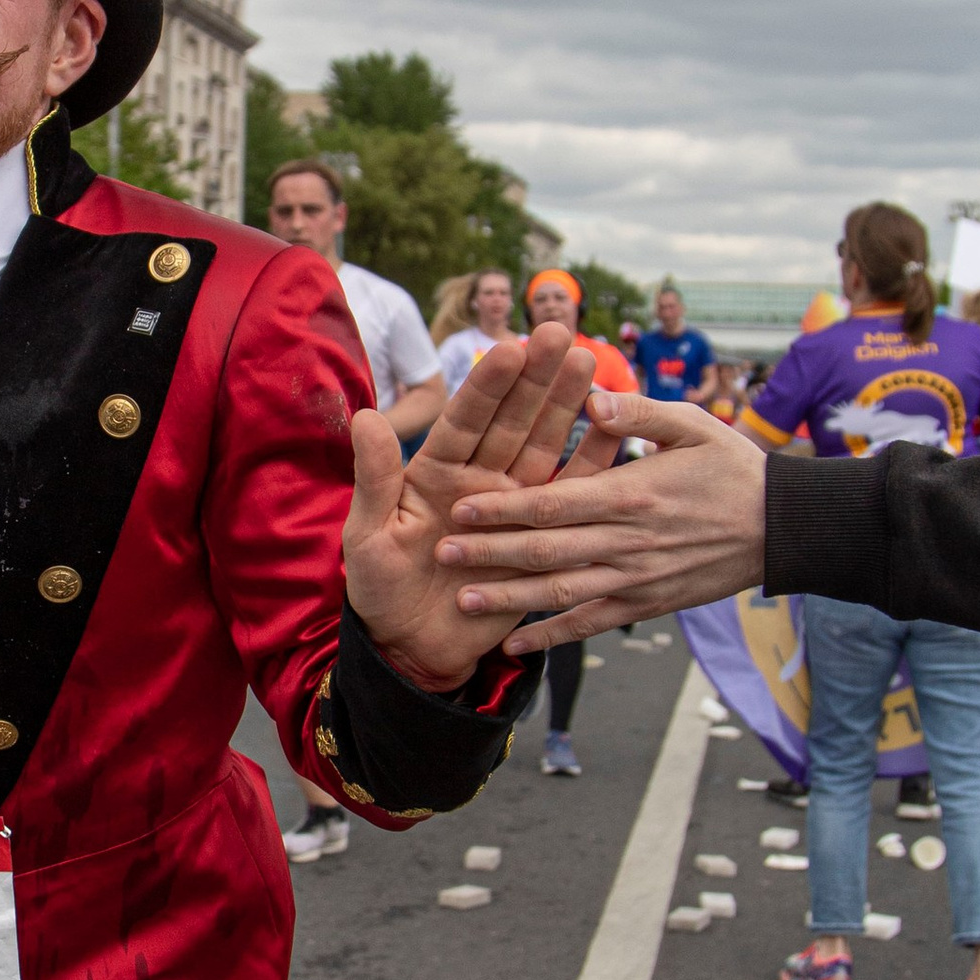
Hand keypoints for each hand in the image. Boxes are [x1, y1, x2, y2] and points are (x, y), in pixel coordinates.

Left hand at [342, 322, 613, 683]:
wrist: (410, 646)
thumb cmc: (380, 587)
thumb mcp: (368, 535)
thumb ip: (374, 477)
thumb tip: (363, 414)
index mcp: (436, 472)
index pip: (466, 418)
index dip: (488, 385)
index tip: (512, 347)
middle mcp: (479, 480)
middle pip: (512, 420)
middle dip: (537, 377)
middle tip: (562, 333)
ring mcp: (512, 508)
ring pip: (546, 448)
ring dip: (568, 408)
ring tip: (591, 363)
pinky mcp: (539, 540)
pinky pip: (571, 501)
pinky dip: (592, 465)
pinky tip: (616, 428)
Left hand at [433, 391, 769, 643]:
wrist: (785, 528)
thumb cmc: (735, 467)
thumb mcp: (693, 425)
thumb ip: (638, 413)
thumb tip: (591, 401)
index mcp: (633, 493)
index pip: (554, 502)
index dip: (504, 507)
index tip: (460, 506)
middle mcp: (630, 542)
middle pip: (547, 551)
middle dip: (490, 555)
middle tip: (442, 554)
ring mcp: (638, 579)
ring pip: (563, 594)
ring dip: (511, 601)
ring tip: (465, 602)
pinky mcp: (649, 605)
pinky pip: (594, 624)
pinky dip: (554, 636)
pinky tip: (517, 645)